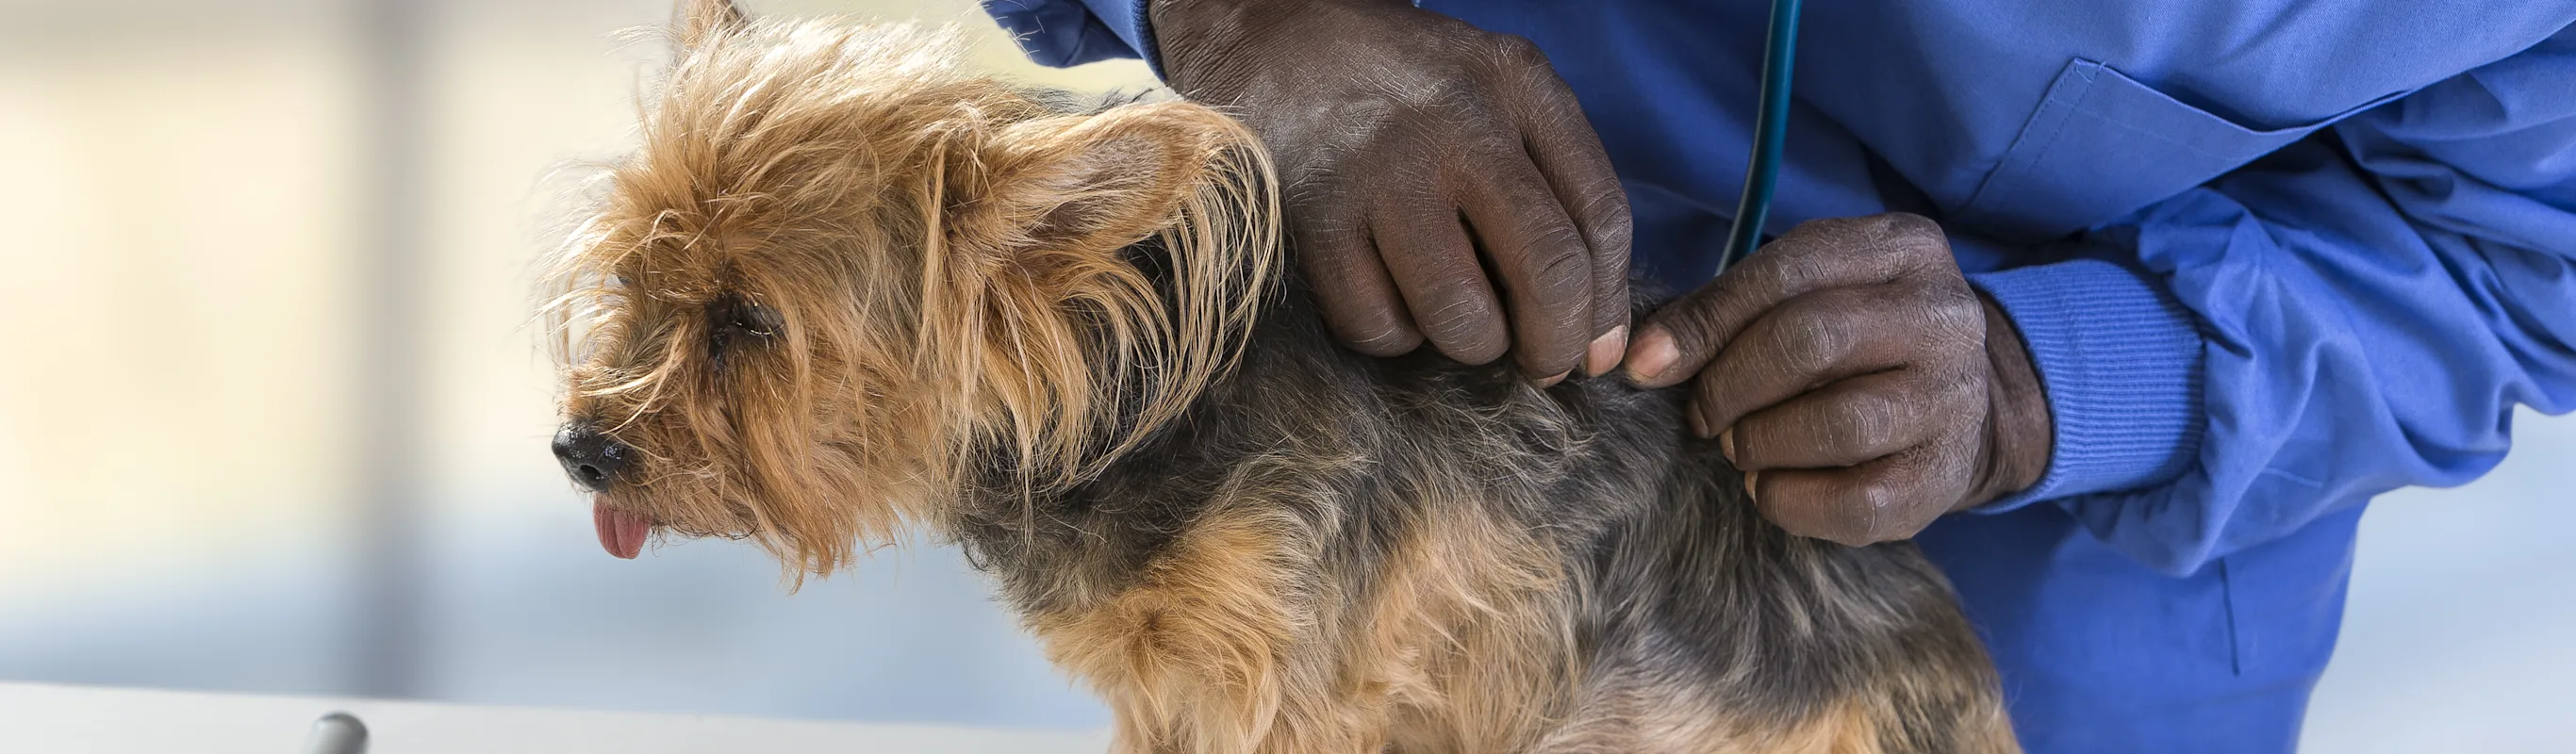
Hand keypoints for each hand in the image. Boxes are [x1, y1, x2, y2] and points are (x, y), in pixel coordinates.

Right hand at [1151, 0, 1633, 381]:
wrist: (1270, 33)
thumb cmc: (1399, 82)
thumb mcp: (1490, 88)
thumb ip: (1550, 178)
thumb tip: (1592, 326)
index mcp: (1517, 83)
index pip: (1600, 216)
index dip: (1607, 303)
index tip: (1594, 349)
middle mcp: (1458, 120)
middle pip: (1547, 269)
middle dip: (1553, 343)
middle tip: (1540, 365)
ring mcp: (1383, 168)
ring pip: (1460, 313)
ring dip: (1469, 343)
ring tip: (1456, 322)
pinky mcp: (1316, 212)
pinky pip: (1375, 322)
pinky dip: (1391, 334)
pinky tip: (1388, 297)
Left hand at [1621, 214, 2052, 545]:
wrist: (1966, 406)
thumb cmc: (1857, 344)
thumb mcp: (1806, 295)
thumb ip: (1730, 309)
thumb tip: (1643, 358)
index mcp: (1902, 248)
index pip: (1786, 272)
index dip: (1705, 322)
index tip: (1647, 365)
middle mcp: (1944, 315)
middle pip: (1810, 341)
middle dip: (1731, 384)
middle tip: (1704, 414)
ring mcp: (1955, 398)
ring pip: (1837, 423)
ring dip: (1760, 442)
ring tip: (1740, 446)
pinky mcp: (1946, 476)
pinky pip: (1853, 500)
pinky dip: (1788, 499)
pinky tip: (1769, 485)